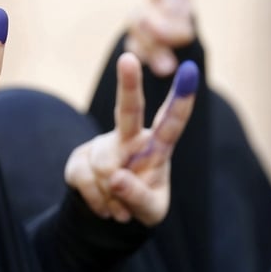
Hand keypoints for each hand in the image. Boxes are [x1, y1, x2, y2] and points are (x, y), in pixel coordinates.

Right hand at [65, 52, 197, 225]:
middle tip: (128, 58)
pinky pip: (85, 179)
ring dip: (112, 196)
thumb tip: (116, 177)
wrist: (112, 213)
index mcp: (158, 146)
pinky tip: (104, 204)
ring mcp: (104, 145)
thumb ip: (139, 196)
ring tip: (120, 205)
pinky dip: (96, 201)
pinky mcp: (80, 157)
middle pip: (128, 110)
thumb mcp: (151, 210)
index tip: (190, 71)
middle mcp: (131, 138)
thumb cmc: (142, 202)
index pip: (171, 123)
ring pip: (105, 167)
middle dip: (128, 85)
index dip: (181, 99)